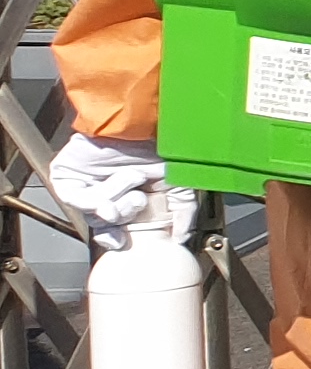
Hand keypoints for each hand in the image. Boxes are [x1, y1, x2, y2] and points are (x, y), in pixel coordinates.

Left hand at [48, 133, 177, 234]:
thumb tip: (182, 237)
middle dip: (122, 214)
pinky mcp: (67, 178)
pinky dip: (95, 194)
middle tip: (137, 198)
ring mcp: (84, 186)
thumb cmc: (159, 147)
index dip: (119, 239)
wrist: (138, 126)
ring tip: (129, 177)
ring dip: (116, 198)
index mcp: (126, 198)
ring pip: (93, 214)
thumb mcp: (180, 185)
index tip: (124, 241)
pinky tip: (107, 180)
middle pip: (106, 225)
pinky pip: (77, 200)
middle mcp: (104, 194)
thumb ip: (184, 213)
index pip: (116, 230)